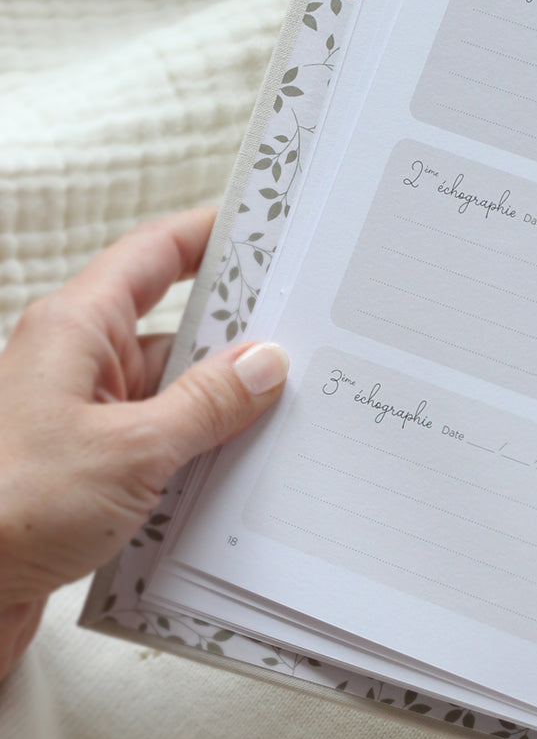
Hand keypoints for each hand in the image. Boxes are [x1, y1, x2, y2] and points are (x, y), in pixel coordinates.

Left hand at [0, 207, 288, 677]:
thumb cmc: (14, 507)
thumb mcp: (133, 449)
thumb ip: (207, 402)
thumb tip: (265, 362)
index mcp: (75, 329)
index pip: (154, 255)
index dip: (209, 235)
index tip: (265, 230)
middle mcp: (77, 363)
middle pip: (174, 328)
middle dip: (237, 338)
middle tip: (305, 338)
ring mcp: (84, 416)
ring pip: (174, 391)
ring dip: (221, 408)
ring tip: (286, 414)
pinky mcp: (91, 465)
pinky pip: (162, 440)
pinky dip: (200, 452)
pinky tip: (241, 469)